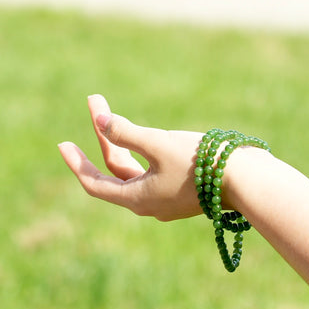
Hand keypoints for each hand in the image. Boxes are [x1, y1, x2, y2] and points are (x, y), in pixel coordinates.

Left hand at [58, 94, 205, 220]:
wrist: (246, 180)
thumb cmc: (201, 162)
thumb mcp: (158, 144)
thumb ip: (127, 132)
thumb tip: (100, 120)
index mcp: (137, 199)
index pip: (95, 183)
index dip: (77, 163)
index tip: (62, 144)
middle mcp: (148, 204)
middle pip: (115, 171)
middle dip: (104, 137)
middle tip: (97, 104)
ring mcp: (164, 200)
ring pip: (133, 170)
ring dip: (122, 142)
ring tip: (111, 114)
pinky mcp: (179, 191)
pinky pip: (150, 172)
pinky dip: (140, 153)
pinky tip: (142, 137)